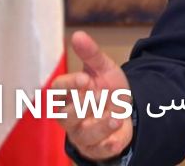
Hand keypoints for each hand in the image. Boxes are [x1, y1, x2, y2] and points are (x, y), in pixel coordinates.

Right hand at [53, 31, 134, 160]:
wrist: (126, 112)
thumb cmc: (107, 90)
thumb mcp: (103, 69)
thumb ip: (91, 55)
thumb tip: (77, 34)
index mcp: (67, 95)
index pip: (58, 90)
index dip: (69, 85)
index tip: (84, 78)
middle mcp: (70, 116)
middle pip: (66, 115)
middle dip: (82, 106)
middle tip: (99, 96)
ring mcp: (82, 134)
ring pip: (83, 134)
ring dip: (99, 127)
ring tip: (115, 117)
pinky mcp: (95, 148)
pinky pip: (97, 150)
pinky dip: (106, 146)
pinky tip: (115, 141)